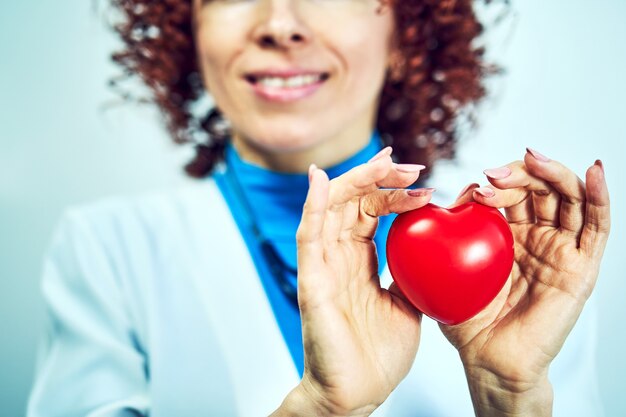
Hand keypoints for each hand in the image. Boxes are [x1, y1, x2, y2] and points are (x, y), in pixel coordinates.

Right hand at [272, 147, 432, 415]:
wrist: (359, 393)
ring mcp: (322, 267)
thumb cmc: (378, 354)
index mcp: (359, 261)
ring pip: (330, 208)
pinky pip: (309, 237)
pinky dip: (312, 205)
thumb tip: (433, 247)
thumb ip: (410, 273)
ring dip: (355, 182)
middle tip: (409, 165)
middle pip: (351, 201)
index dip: (388, 187)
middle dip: (378, 178)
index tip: (416, 173)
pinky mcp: (311, 282)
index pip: (369, 210)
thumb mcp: (407, 303)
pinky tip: (320, 179)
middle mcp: (338, 257)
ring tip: (384, 164)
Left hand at [441, 149, 609, 416]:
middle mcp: (538, 238)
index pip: (513, 193)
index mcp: (509, 236)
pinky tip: (595, 170)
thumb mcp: (448, 269)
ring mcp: (562, 251)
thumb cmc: (467, 318)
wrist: (488, 360)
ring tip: (533, 161)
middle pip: (541, 189)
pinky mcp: (582, 268)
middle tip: (495, 174)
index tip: (477, 183)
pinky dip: (599, 196)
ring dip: (553, 173)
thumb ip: (446, 235)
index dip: (499, 181)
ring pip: (569, 198)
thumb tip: (447, 197)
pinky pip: (597, 227)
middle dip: (521, 173)